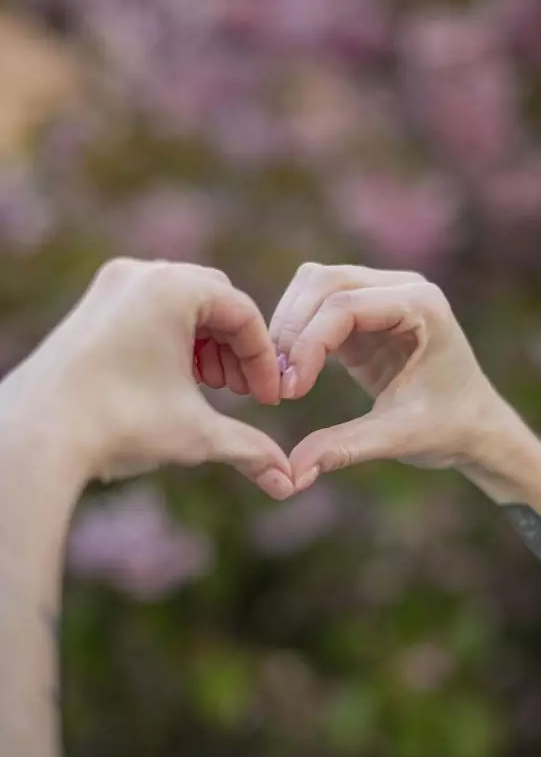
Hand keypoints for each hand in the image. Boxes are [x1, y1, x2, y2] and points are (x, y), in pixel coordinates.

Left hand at [6, 258, 293, 497]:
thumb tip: (288, 482)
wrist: (35, 436)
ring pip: (181, 304)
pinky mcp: (92, 305)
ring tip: (213, 387)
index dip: (264, 359)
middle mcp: (141, 274)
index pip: (242, 313)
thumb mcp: (196, 435)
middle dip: (236, 347)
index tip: (269, 399)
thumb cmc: (119, 425)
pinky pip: (149, 309)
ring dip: (206, 343)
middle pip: (215, 300)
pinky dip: (173, 339)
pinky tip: (177, 380)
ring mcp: (111, 286)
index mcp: (173, 288)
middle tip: (243, 391)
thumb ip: (250, 448)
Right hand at [270, 264, 500, 489]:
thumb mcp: (397, 437)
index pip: (345, 306)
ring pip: (314, 286)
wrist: (475, 427)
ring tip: (281, 379)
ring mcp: (383, 293)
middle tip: (277, 384)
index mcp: (422, 305)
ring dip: (289, 328)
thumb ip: (344, 448)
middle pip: (323, 282)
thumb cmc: (449, 428)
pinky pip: (316, 305)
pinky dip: (297, 334)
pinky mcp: (365, 312)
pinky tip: (292, 374)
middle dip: (292, 330)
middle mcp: (403, 287)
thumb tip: (292, 474)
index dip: (308, 345)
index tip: (290, 392)